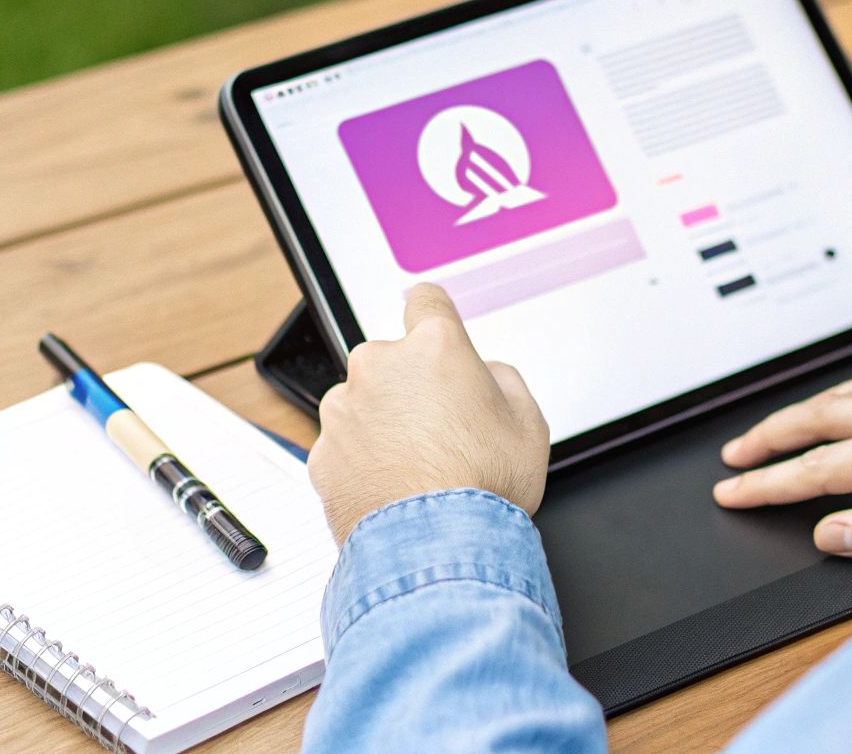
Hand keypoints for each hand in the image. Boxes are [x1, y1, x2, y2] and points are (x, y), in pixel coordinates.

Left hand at [310, 283, 550, 544]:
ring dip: (384, 424)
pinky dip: (362, 461)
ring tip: (418, 468)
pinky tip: (394, 489)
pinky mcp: (321, 452)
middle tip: (442, 429)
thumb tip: (486, 376)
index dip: (434, 315)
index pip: (426, 300)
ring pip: (364, 404)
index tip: (434, 330)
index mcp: (433, 347)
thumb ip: (504, 382)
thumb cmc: (483, 488)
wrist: (435, 551)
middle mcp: (380, 367)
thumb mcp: (529, 425)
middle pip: (394, 360)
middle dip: (412, 386)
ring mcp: (344, 409)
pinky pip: (344, 446)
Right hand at [713, 369, 851, 567]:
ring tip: (772, 432)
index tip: (735, 492)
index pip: (824, 466)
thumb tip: (831, 533)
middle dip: (772, 435)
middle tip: (734, 457)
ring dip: (805, 409)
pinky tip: (841, 407)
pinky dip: (845, 395)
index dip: (771, 482)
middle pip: (826, 412)